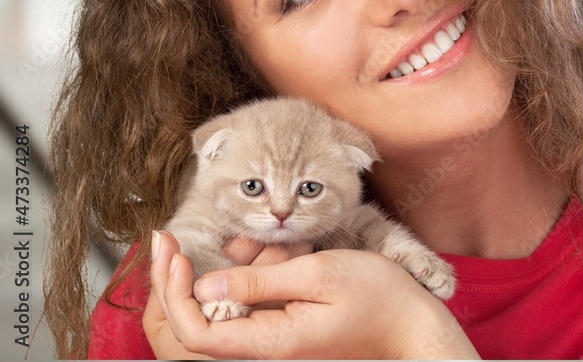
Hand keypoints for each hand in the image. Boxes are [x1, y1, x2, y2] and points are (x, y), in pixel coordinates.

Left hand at [146, 230, 478, 358]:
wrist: (413, 323)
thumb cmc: (378, 297)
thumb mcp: (318, 275)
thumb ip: (260, 282)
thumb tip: (204, 285)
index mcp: (269, 342)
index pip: (194, 331)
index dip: (172, 292)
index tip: (172, 249)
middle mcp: (264, 348)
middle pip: (194, 326)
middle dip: (172, 282)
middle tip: (163, 239)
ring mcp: (272, 341)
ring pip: (216, 314)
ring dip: (208, 275)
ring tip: (235, 241)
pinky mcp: (282, 330)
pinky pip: (243, 308)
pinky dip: (238, 278)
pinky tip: (254, 252)